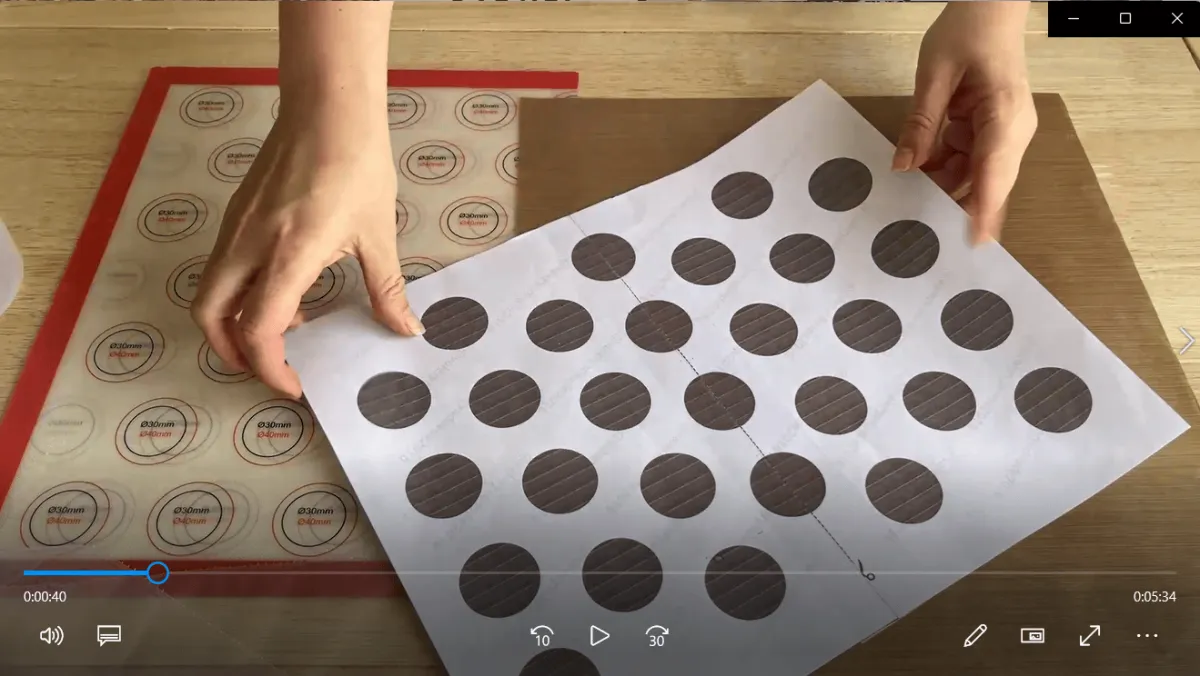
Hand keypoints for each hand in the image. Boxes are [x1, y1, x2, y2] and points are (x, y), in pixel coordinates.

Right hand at [192, 100, 423, 398]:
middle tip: (273, 366)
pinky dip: (242, 292)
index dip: (271, 368)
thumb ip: (387, 289)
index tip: (298, 383)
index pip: (258, 329)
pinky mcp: (237, 214)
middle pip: (210, 316)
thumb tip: (406, 330)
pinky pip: (225, 266)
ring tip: (289, 328)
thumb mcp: (378, 233)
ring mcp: (236, 227)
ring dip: (237, 321)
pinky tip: (288, 288)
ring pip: (212, 291)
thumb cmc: (357, 164)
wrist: (328, 105)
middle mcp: (249, 245)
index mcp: (287, 255)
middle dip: (233, 352)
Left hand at [893, 2, 1036, 243]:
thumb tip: (903, 167)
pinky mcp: (992, 131)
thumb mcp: (934, 75)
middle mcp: (1013, 130)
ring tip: (905, 200)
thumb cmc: (968, 30)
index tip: (972, 243)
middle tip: (916, 233)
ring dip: (942, 186)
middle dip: (953, 206)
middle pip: (987, 183)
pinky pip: (968, 161)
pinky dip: (942, 168)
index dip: (983, 211)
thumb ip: (920, 123)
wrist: (990, 6)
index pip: (995, 172)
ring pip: (975, 176)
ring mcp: (1005, 132)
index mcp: (1005, 115)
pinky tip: (917, 172)